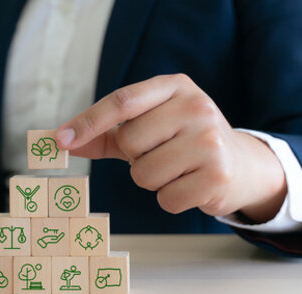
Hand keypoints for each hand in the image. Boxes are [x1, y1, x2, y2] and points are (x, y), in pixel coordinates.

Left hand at [55, 74, 286, 221]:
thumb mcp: (149, 127)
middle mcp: (196, 107)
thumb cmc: (182, 143)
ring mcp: (210, 140)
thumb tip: (63, 141)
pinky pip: (165, 198)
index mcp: (175, 87)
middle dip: (135, 157)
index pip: (122, 101)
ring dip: (152, 180)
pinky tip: (190, 185)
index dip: (88, 122)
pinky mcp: (217, 175)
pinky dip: (170, 199)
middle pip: (130, 142)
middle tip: (161, 154)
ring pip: (144, 174)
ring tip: (177, 170)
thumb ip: (106, 133)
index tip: (60, 140)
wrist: (241, 165)